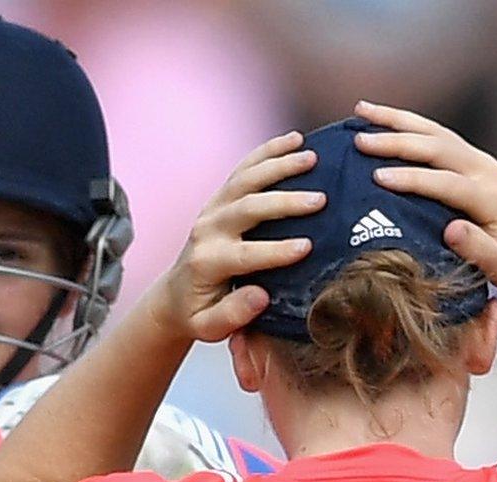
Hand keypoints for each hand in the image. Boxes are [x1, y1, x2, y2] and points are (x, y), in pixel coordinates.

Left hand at [153, 131, 323, 342]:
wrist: (175, 295)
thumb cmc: (199, 314)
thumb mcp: (209, 327)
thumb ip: (232, 315)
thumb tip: (260, 296)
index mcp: (207, 262)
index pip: (245, 254)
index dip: (275, 251)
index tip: (307, 247)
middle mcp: (208, 230)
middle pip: (247, 209)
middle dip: (284, 203)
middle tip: (321, 200)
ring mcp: (213, 209)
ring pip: (246, 180)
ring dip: (279, 165)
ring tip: (312, 158)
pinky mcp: (220, 197)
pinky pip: (244, 169)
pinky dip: (268, 151)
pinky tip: (295, 139)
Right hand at [354, 100, 496, 293]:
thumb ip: (480, 251)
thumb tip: (451, 229)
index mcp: (493, 200)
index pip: (447, 184)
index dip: (412, 179)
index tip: (377, 178)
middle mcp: (488, 172)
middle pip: (438, 148)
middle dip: (397, 141)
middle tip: (358, 140)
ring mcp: (482, 162)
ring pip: (436, 133)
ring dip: (398, 120)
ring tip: (361, 110)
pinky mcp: (475, 160)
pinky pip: (439, 136)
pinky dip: (410, 124)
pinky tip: (384, 120)